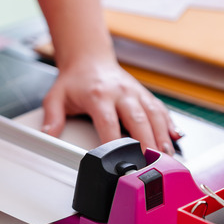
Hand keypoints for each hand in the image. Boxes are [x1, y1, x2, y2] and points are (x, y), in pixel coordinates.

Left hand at [41, 59, 180, 154]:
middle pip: (138, 120)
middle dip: (147, 143)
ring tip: (168, 157)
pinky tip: (175, 138)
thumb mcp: (56, 97)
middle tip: (153, 164)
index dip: (115, 143)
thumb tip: (47, 137)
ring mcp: (135, 93)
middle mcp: (121, 93)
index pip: (109, 123)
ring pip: (154, 115)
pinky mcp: (144, 94)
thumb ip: (52, 118)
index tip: (119, 161)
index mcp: (99, 95)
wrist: (89, 58)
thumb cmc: (74, 81)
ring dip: (162, 137)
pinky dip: (169, 124)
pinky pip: (160, 109)